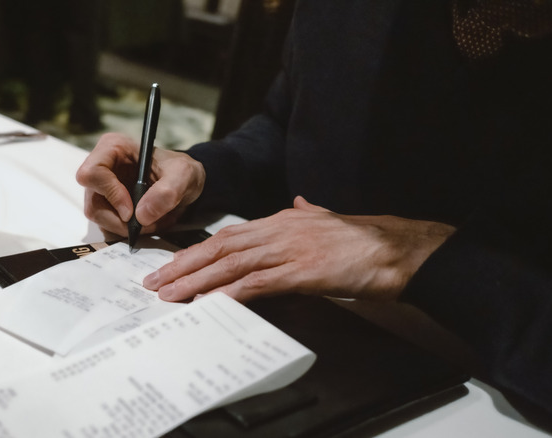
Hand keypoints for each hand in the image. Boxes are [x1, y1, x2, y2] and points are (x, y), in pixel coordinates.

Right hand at [76, 133, 205, 236]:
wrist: (184, 185)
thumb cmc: (181, 171)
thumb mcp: (183, 175)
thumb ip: (167, 192)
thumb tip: (142, 215)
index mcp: (113, 148)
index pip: (92, 173)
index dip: (110, 194)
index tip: (131, 211)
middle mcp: (102, 167)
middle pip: (93, 202)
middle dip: (120, 220)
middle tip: (147, 224)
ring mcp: (101, 189)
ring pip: (98, 217)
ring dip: (125, 228)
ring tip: (151, 223)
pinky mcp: (106, 206)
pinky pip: (107, 225)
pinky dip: (126, 231)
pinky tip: (146, 224)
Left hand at [143, 196, 455, 301]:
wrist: (396, 249)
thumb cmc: (363, 241)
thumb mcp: (328, 219)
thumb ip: (307, 213)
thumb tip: (296, 204)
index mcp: (281, 220)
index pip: (228, 235)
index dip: (197, 251)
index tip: (173, 265)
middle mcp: (278, 230)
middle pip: (220, 247)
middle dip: (183, 265)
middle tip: (155, 282)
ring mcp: (288, 250)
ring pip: (230, 264)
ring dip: (195, 280)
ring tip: (169, 295)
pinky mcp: (301, 272)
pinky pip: (257, 283)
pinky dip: (229, 292)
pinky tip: (209, 302)